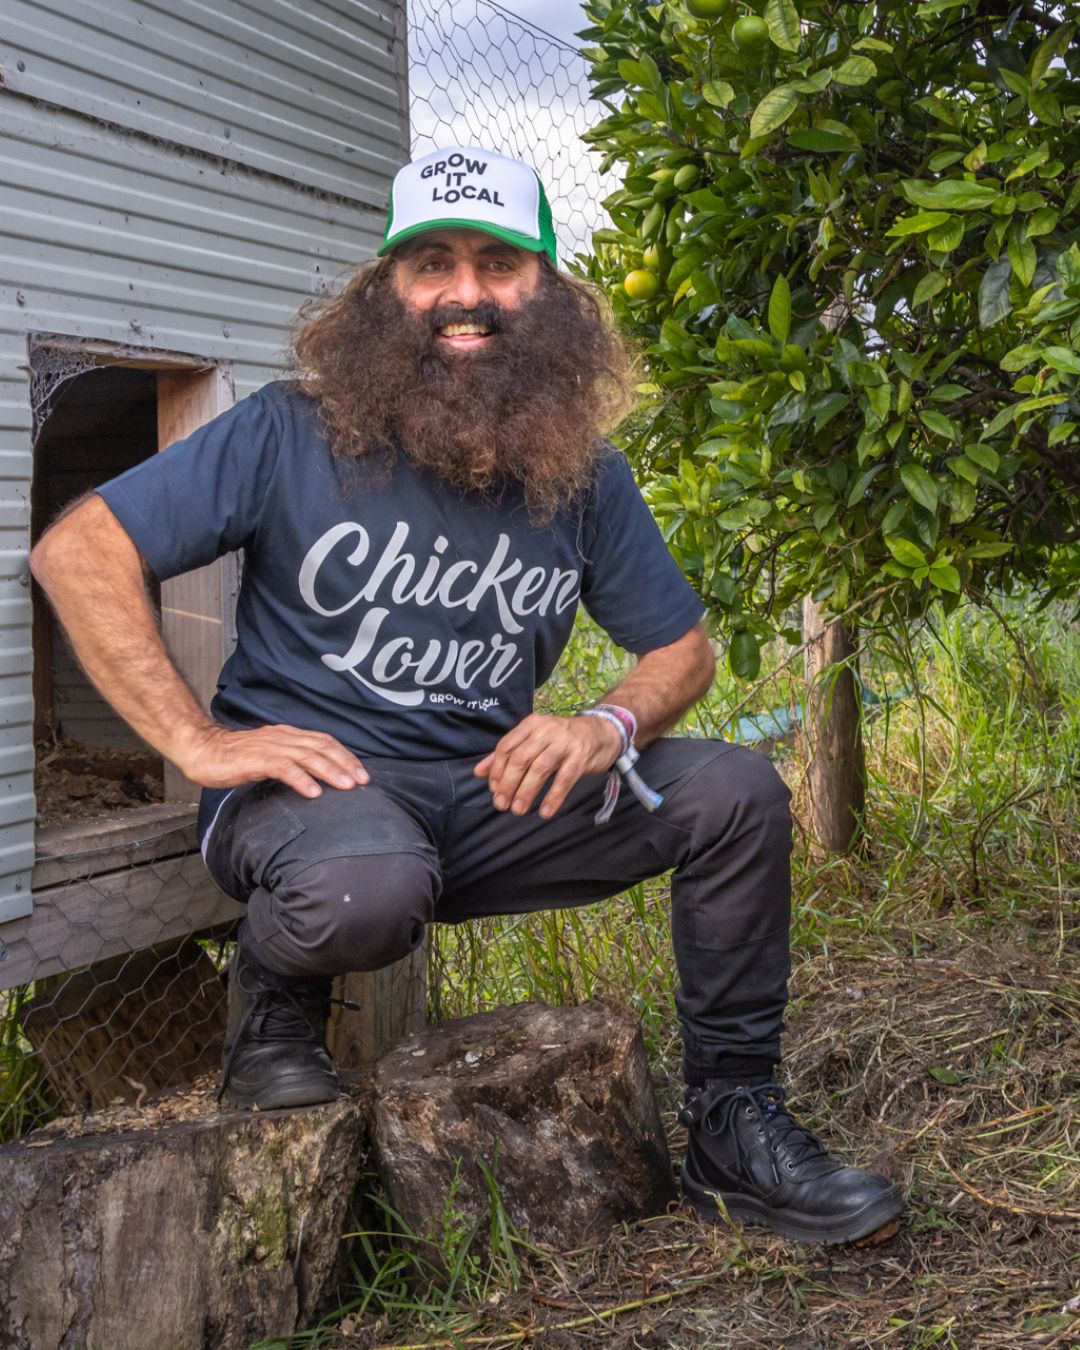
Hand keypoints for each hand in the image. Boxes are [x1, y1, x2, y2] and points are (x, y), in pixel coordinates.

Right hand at [177, 723, 368, 797]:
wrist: (202, 750)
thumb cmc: (234, 757)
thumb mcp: (269, 756)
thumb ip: (290, 762)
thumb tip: (313, 778)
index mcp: (287, 736)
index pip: (324, 741)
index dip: (345, 755)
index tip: (362, 773)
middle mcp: (282, 737)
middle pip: (322, 747)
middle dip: (345, 763)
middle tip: (363, 781)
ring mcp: (269, 747)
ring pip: (307, 756)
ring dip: (330, 771)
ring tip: (346, 786)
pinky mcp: (255, 759)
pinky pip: (283, 768)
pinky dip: (301, 779)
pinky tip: (313, 792)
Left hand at [473, 713, 621, 819]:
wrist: (603, 732)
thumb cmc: (562, 740)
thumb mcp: (534, 740)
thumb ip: (507, 754)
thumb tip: (478, 773)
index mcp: (531, 724)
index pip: (506, 747)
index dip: (497, 771)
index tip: (494, 790)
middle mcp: (546, 730)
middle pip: (520, 758)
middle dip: (508, 784)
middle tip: (502, 805)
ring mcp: (565, 743)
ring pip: (540, 769)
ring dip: (526, 792)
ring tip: (518, 811)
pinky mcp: (581, 756)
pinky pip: (564, 779)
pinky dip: (553, 797)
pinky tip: (545, 812)